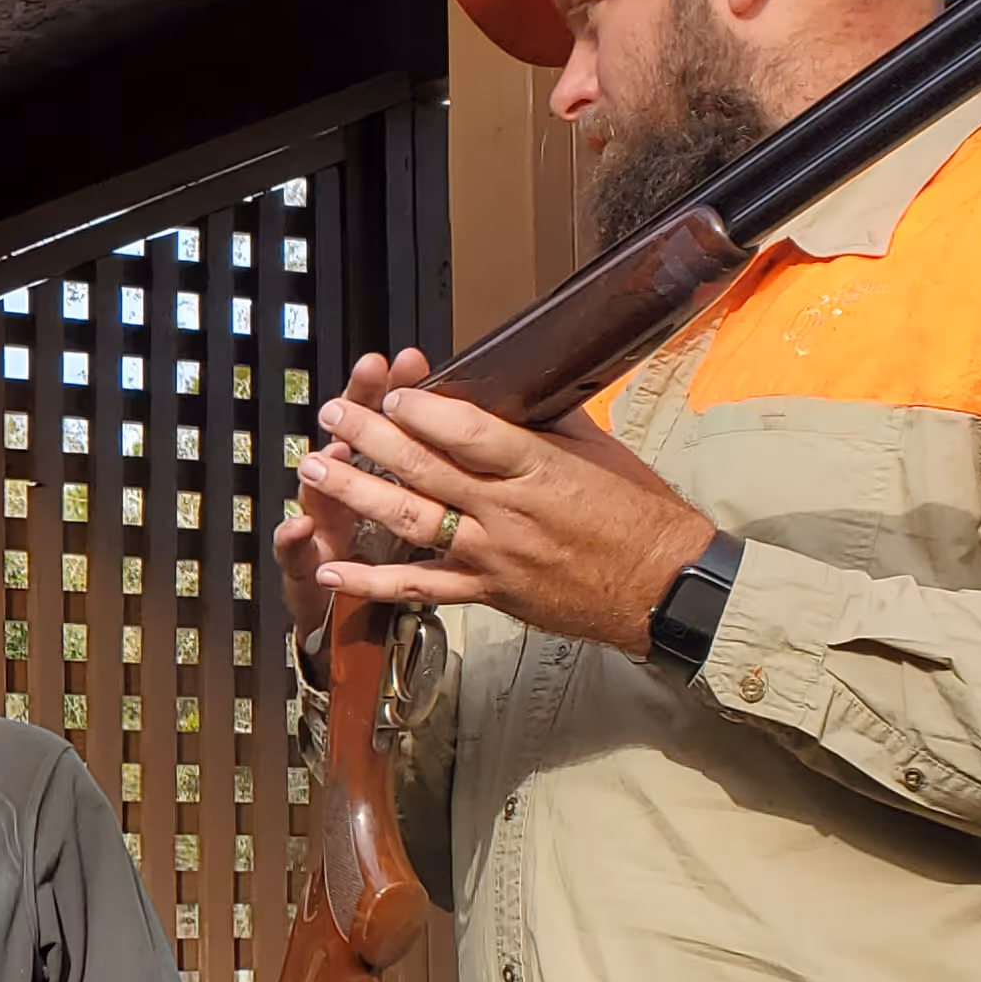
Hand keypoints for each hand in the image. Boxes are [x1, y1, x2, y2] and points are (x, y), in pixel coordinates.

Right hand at [273, 348, 435, 639]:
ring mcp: (322, 525)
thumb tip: (460, 421)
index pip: (385, 421)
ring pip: (321, 493)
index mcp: (374, 472)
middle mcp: (344, 489)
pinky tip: (297, 529)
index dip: (397, 390)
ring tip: (334, 448)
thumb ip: (427, 463)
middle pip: (349, 441)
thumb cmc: (375, 551)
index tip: (409, 360)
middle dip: (363, 407)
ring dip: (330, 471)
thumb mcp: (409, 503)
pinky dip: (293, 543)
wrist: (333, 614)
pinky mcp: (305, 564)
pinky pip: (297, 554)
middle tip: (370, 373)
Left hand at [297, 378, 715, 660]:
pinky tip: (332, 570)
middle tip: (332, 414)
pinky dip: (373, 581)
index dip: (426, 412)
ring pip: (413, 521)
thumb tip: (508, 388)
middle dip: (372, 439)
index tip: (392, 394)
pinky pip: (421, 588)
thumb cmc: (640, 515)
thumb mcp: (600, 452)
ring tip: (315, 468)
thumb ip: (547, 422)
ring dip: (357, 494)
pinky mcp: (489, 593)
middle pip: (427, 470)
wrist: (665, 588)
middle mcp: (510, 511)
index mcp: (541, 469)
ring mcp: (494, 555)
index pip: (472, 433)